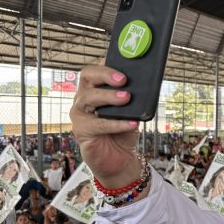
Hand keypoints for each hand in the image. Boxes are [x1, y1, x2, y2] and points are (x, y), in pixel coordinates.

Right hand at [69, 63, 140, 184]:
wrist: (120, 158)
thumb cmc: (123, 131)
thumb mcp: (132, 111)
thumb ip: (133, 98)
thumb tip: (143, 85)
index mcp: (94, 89)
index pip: (94, 70)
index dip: (105, 66)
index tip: (122, 66)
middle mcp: (84, 98)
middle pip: (87, 78)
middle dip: (105, 75)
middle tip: (123, 80)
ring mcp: (80, 114)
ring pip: (89, 98)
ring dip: (109, 97)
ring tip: (126, 98)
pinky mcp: (81, 131)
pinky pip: (98, 124)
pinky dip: (116, 123)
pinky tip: (131, 123)